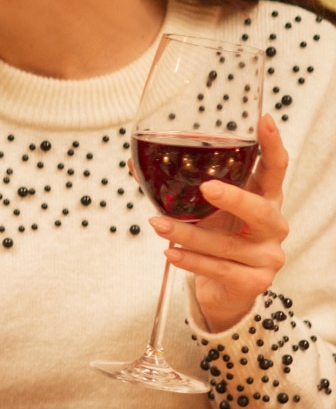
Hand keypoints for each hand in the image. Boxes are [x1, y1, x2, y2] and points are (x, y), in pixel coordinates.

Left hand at [154, 114, 290, 330]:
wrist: (224, 288)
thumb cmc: (215, 237)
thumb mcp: (202, 209)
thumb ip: (180, 188)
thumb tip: (134, 162)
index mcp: (264, 199)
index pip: (275, 169)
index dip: (273, 145)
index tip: (264, 120)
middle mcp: (273, 225)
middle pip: (260, 209)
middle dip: (234, 198)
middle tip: (206, 187)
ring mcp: (267, 255)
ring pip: (227, 244)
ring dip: (188, 234)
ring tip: (157, 225)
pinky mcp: (254, 281)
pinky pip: (219, 269)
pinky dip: (191, 261)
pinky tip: (171, 254)